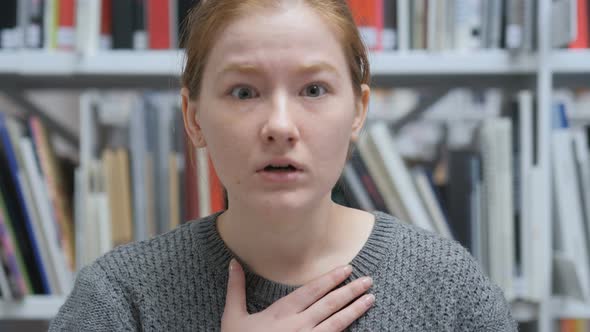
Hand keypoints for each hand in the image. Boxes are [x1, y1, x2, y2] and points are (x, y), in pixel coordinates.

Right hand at [221, 259, 374, 331]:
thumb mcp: (233, 316)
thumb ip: (236, 288)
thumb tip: (233, 262)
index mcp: (281, 313)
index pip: (311, 291)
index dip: (330, 279)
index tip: (346, 269)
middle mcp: (297, 325)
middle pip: (329, 304)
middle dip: (350, 291)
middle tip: (368, 280)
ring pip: (336, 323)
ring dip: (355, 310)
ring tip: (370, 299)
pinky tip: (359, 326)